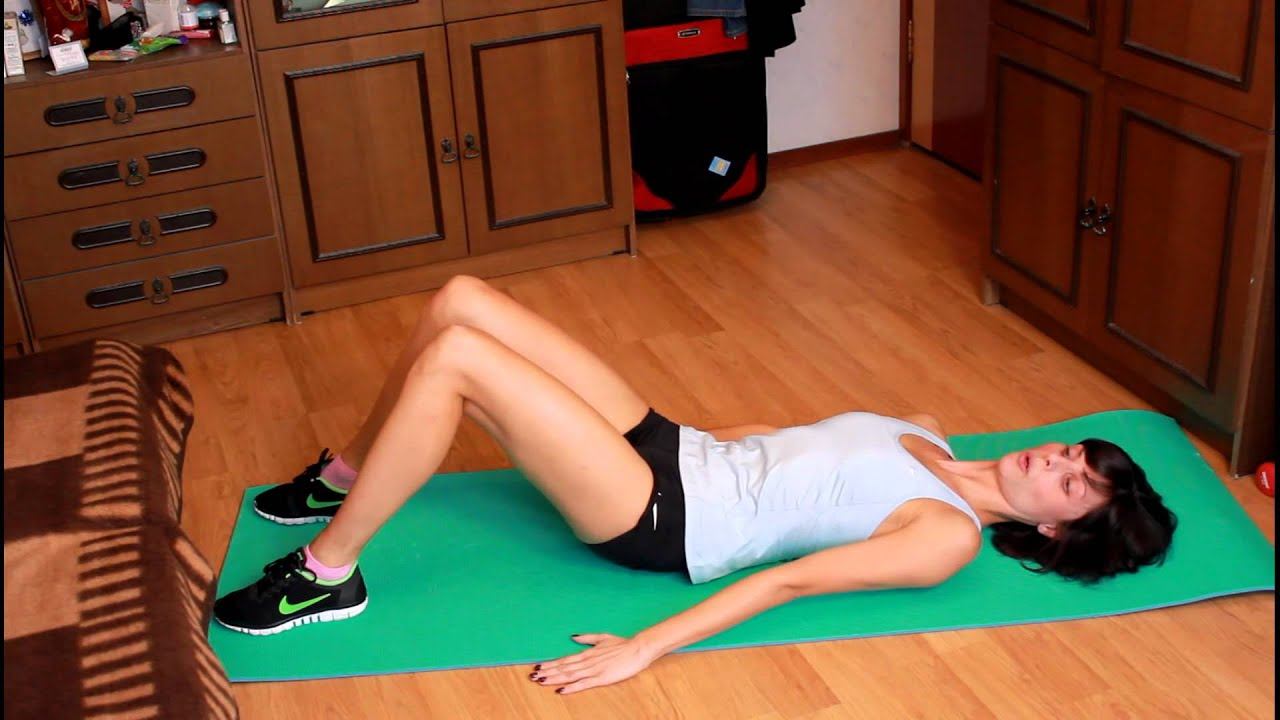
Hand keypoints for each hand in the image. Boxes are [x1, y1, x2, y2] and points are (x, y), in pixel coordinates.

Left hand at [528, 633, 658, 694]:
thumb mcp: (602, 637)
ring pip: (570, 675)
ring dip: (554, 678)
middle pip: (563, 668)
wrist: (638, 648)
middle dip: (547, 672)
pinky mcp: (602, 677)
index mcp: (587, 652)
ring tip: (541, 681)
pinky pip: (584, 683)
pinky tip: (561, 690)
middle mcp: (587, 661)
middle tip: (532, 676)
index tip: (538, 667)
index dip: (550, 664)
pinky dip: (571, 687)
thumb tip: (572, 636)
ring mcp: (594, 669)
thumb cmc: (622, 644)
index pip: (564, 659)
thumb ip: (586, 638)